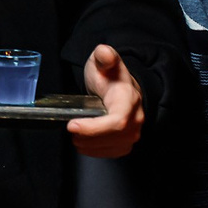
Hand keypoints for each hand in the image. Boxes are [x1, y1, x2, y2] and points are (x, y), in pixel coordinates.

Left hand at [68, 43, 143, 157]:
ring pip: (112, 148)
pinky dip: (94, 151)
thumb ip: (104, 55)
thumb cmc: (108, 76)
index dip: (94, 128)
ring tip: (76, 134)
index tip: (73, 125)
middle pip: (114, 138)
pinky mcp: (127, 142)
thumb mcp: (101, 60)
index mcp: (129, 98)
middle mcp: (136, 117)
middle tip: (71, 128)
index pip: (118, 121)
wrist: (118, 87)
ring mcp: (133, 132)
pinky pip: (111, 153)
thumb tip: (105, 54)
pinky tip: (85, 141)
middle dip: (87, 137)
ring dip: (89, 145)